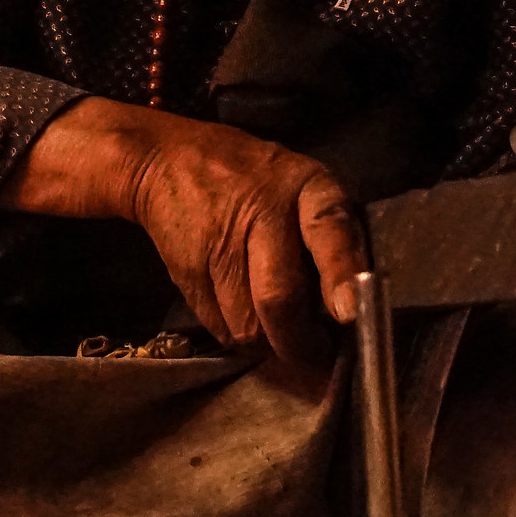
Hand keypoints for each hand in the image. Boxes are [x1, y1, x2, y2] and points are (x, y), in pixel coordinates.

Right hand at [124, 119, 366, 368]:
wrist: (168, 160)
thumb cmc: (256, 180)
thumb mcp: (302, 188)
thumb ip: (328, 240)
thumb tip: (347, 314)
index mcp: (307, 188)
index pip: (328, 230)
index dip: (340, 274)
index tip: (346, 313)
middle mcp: (264, 212)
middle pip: (279, 297)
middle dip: (297, 342)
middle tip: (312, 356)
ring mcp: (219, 242)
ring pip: (247, 326)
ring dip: (264, 341)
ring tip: (272, 323)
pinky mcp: (186, 269)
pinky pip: (218, 327)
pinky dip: (233, 333)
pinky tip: (239, 308)